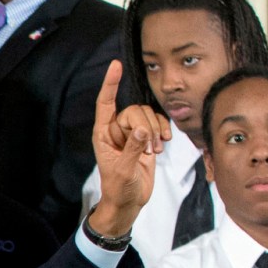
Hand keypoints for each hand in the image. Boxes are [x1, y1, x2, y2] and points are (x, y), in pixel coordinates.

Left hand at [85, 61, 172, 239]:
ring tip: (154, 151)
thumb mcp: (123, 171)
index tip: (115, 65)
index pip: (105, 103)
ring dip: (155, 131)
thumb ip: (132, 149)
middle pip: (134, 110)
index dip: (110, 84)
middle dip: (146, 126)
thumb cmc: (119, 188)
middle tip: (149, 148)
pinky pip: (158, 124)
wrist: (129, 202)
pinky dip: (163, 131)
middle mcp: (116, 130)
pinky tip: (164, 144)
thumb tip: (142, 131)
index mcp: (103, 134)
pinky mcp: (146, 139)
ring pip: (147, 116)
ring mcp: (132, 134)